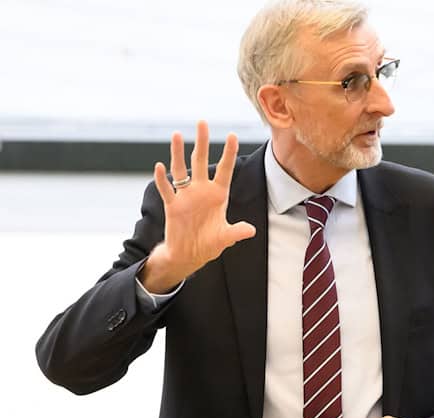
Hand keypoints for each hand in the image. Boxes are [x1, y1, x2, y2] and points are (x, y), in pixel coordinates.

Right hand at [140, 120, 255, 292]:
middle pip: (201, 162)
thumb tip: (251, 231)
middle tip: (202, 122)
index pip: (225, 170)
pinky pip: (167, 190)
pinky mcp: (172, 206)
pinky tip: (159, 167)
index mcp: (218, 195)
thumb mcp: (225, 238)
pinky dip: (162, 179)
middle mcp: (201, 191)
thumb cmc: (208, 244)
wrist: (189, 255)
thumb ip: (236, 232)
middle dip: (202, 142)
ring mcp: (186, 197)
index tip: (232, 135)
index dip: (228, 153)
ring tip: (177, 134)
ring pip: (181, 170)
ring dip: (178, 153)